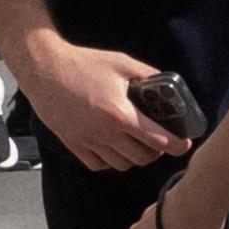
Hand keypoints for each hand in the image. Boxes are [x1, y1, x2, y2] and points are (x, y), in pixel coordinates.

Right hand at [17, 32, 181, 173]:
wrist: (45, 70)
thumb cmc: (83, 64)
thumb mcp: (122, 63)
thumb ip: (149, 75)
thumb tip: (169, 87)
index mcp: (120, 114)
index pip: (157, 140)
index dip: (176, 145)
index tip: (183, 145)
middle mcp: (104, 133)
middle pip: (142, 157)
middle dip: (157, 152)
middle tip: (159, 141)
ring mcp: (87, 142)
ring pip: (122, 165)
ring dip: (134, 157)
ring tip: (137, 144)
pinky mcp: (73, 145)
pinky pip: (99, 165)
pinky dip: (110, 161)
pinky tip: (114, 147)